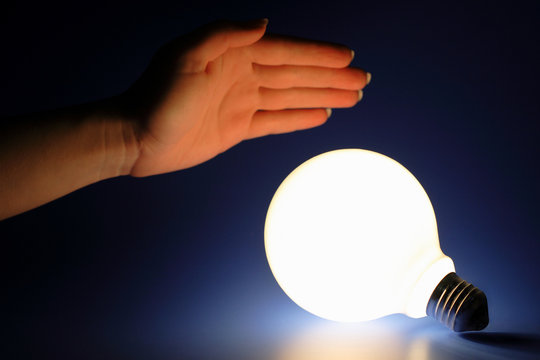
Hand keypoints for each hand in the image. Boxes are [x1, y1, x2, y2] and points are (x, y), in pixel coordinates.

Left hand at [123, 19, 369, 176]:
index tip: (349, 57)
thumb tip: (264, 23)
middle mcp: (242, 75)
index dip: (319, 54)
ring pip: (292, 97)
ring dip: (322, 96)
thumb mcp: (185, 57)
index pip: (286, 52)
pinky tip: (320, 116)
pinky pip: (276, 121)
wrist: (136, 137)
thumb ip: (223, 35)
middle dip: (331, 77)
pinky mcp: (238, 128)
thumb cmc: (156, 96)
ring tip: (352, 98)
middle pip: (296, 74)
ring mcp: (242, 102)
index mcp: (233, 54)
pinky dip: (298, 118)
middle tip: (363, 81)